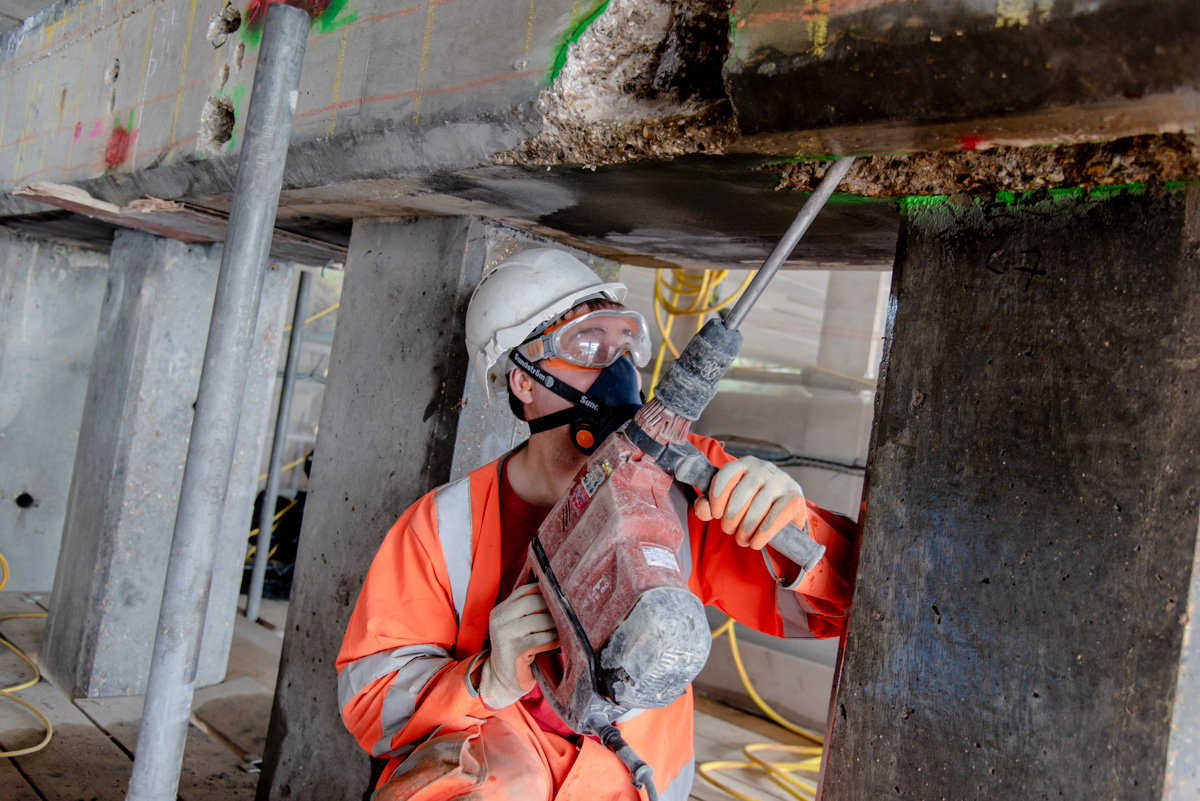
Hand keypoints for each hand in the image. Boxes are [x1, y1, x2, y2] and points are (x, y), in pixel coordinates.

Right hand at [477, 583, 558, 708]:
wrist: (502, 680)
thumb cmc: (517, 650)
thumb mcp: (516, 627)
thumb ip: (528, 611)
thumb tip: (557, 593)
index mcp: (500, 610)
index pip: (525, 590)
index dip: (544, 590)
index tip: (560, 595)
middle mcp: (499, 619)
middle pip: (533, 602)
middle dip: (552, 606)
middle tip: (567, 611)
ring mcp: (504, 634)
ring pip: (539, 620)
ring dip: (556, 623)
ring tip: (566, 626)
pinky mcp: (514, 650)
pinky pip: (542, 639)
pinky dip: (555, 638)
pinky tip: (560, 640)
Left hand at [693, 456, 806, 549]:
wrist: (786, 509)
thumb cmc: (752, 504)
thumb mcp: (729, 501)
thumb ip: (709, 505)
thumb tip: (703, 508)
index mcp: (744, 464)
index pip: (726, 475)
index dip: (717, 498)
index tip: (716, 515)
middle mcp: (763, 468)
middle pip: (741, 496)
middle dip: (731, 519)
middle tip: (729, 531)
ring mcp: (781, 481)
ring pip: (757, 509)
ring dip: (745, 530)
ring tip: (742, 539)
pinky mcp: (795, 497)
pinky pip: (774, 518)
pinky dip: (761, 535)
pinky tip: (756, 543)